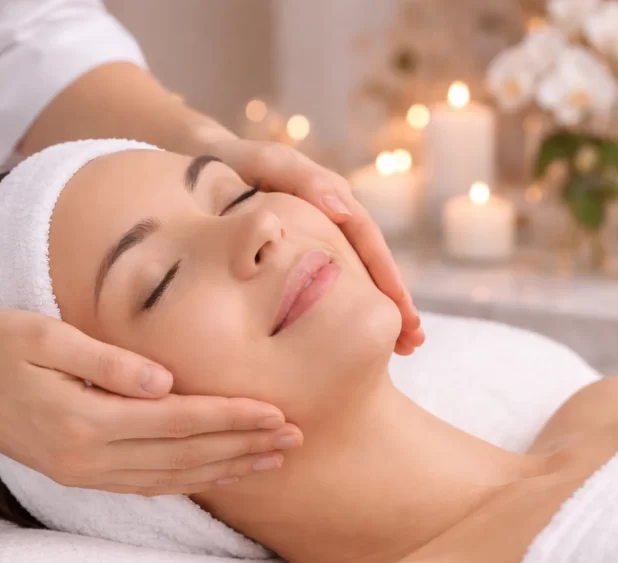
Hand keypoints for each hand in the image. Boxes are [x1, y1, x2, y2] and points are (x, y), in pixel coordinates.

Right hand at [0, 309, 300, 495]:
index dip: (231, 418)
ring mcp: (83, 472)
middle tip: (296, 439)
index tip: (277, 412)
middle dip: (243, 447)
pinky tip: (220, 473)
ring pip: (171, 478)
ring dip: (226, 469)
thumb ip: (106, 361)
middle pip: (185, 457)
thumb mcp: (45, 336)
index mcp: (85, 421)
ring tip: (272, 460)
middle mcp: (88, 457)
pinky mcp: (80, 474)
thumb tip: (163, 380)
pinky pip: (147, 484)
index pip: (179, 422)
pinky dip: (190, 480)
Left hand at [205, 138, 424, 354]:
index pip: (366, 239)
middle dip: (394, 301)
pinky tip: (360, 336)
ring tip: (404, 347)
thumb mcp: (263, 163)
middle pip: (371, 261)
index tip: (402, 310)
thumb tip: (343, 210)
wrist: (203, 159)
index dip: (385, 275)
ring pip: (356, 275)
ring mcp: (320, 233)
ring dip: (381, 309)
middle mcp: (332, 214)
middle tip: (413, 340)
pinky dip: (351, 305)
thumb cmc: (230, 160)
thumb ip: (301, 180)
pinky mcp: (305, 249)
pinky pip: (335, 279)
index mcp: (326, 194)